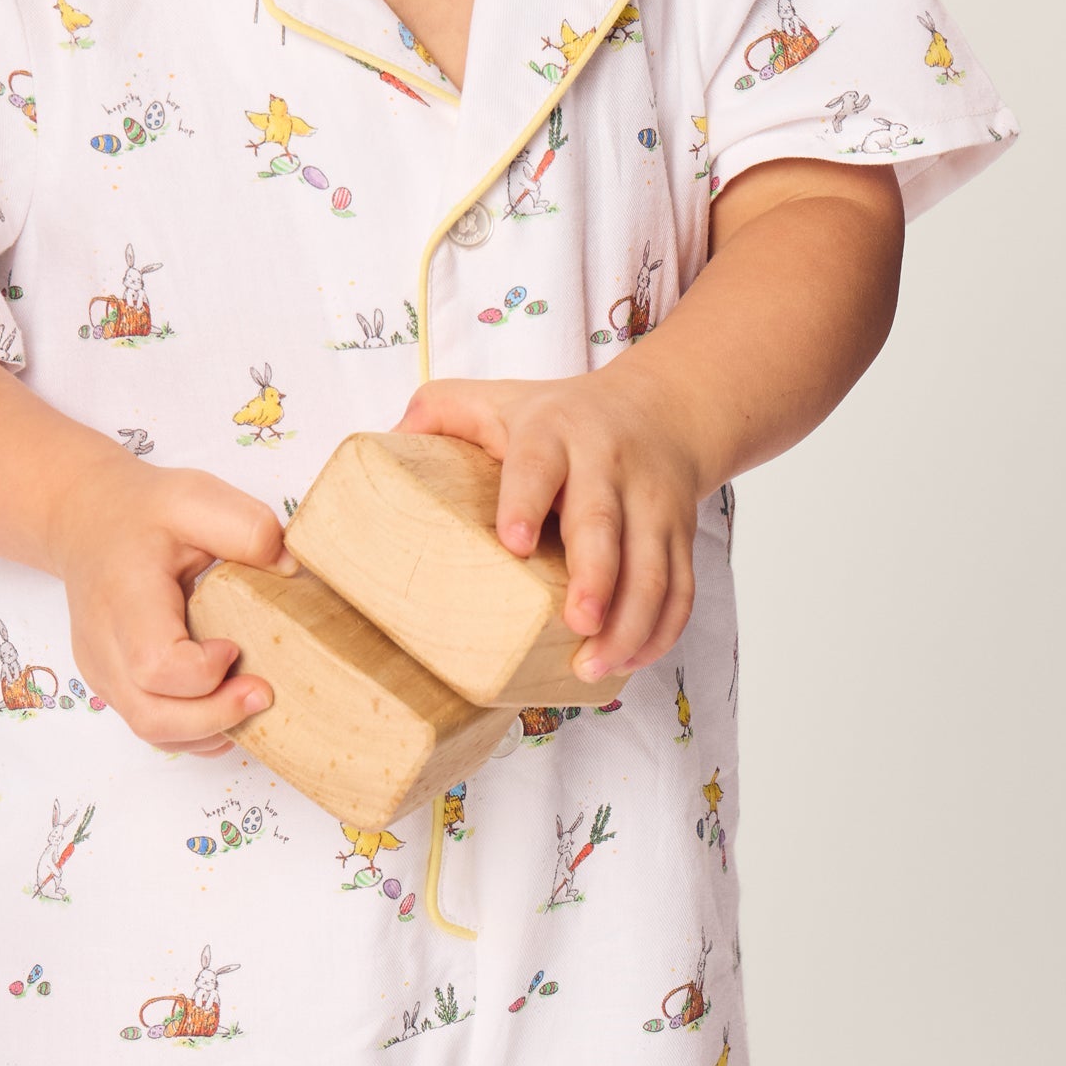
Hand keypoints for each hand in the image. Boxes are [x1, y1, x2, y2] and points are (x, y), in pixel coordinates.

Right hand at [51, 458, 295, 757]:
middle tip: (263, 694)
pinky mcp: (112, 684)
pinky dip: (193, 730)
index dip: (204, 672)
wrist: (86, 520)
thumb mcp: (194, 497)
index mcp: (124, 597)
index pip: (155, 663)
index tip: (235, 645)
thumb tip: (290, 570)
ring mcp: (103, 670)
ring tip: (248, 701)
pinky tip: (225, 710)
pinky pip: (152, 726)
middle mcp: (104, 643)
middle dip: (215, 717)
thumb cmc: (141, 513)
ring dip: (207, 729)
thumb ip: (246, 528)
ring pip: (151, 730)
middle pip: (151, 715)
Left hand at [393, 371, 704, 680]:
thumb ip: (440, 410)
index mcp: (554, 433)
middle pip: (605, 524)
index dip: (526, 501)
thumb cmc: (561, 417)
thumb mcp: (497, 399)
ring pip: (653, 567)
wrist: (661, 407)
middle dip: (595, 577)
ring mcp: (651, 503)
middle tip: (576, 623)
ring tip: (594, 665)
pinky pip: (681, 588)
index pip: (540, 465)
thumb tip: (385, 438)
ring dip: (630, 621)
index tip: (513, 544)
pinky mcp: (680, 535)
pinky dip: (661, 630)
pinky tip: (630, 661)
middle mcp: (608, 466)